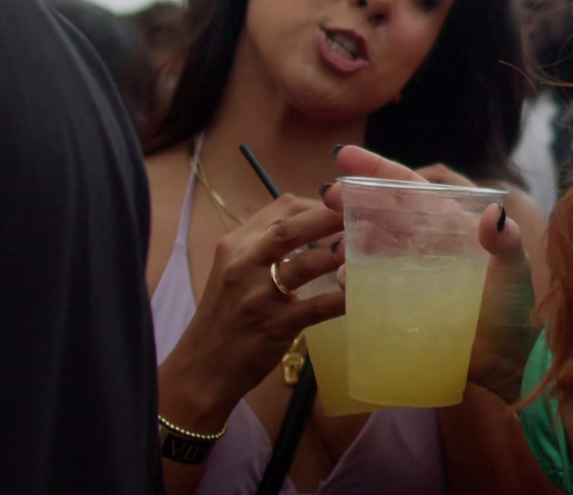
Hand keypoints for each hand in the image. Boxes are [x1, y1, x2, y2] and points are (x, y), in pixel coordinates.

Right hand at [168, 195, 345, 407]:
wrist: (202, 368)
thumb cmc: (225, 316)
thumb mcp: (236, 270)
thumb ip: (267, 246)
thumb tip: (316, 223)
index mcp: (236, 245)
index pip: (281, 209)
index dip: (319, 204)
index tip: (344, 208)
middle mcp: (244, 264)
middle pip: (292, 228)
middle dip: (331, 217)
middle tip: (364, 216)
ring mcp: (259, 295)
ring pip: (307, 263)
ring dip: (341, 253)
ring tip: (369, 247)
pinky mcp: (275, 325)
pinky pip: (317, 306)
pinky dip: (343, 297)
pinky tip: (364, 292)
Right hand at [329, 147, 539, 402]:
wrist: (509, 360)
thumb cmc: (516, 310)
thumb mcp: (514, 272)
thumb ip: (506, 242)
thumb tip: (494, 213)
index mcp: (452, 226)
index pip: (411, 190)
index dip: (379, 170)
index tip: (346, 156)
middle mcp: (428, 244)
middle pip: (384, 213)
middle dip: (355, 199)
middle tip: (327, 195)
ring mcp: (413, 273)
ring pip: (373, 244)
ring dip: (350, 236)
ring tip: (332, 237)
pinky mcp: (403, 303)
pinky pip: (370, 283)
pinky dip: (353, 276)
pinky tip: (342, 276)